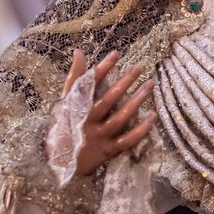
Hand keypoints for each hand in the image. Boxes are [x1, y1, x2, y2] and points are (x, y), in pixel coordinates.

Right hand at [62, 49, 155, 176]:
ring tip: (150, 84)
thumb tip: (78, 51)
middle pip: (108, 99)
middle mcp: (88, 121)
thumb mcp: (66, 101)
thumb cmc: (67, 124)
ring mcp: (99, 136)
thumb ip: (75, 77)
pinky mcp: (108, 150)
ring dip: (136, 101)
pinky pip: (127, 140)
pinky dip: (140, 130)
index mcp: (77, 107)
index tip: (116, 53)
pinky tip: (152, 116)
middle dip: (124, 82)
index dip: (103, 68)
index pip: (90, 84)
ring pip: (120, 118)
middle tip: (140, 67)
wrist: (61, 162)